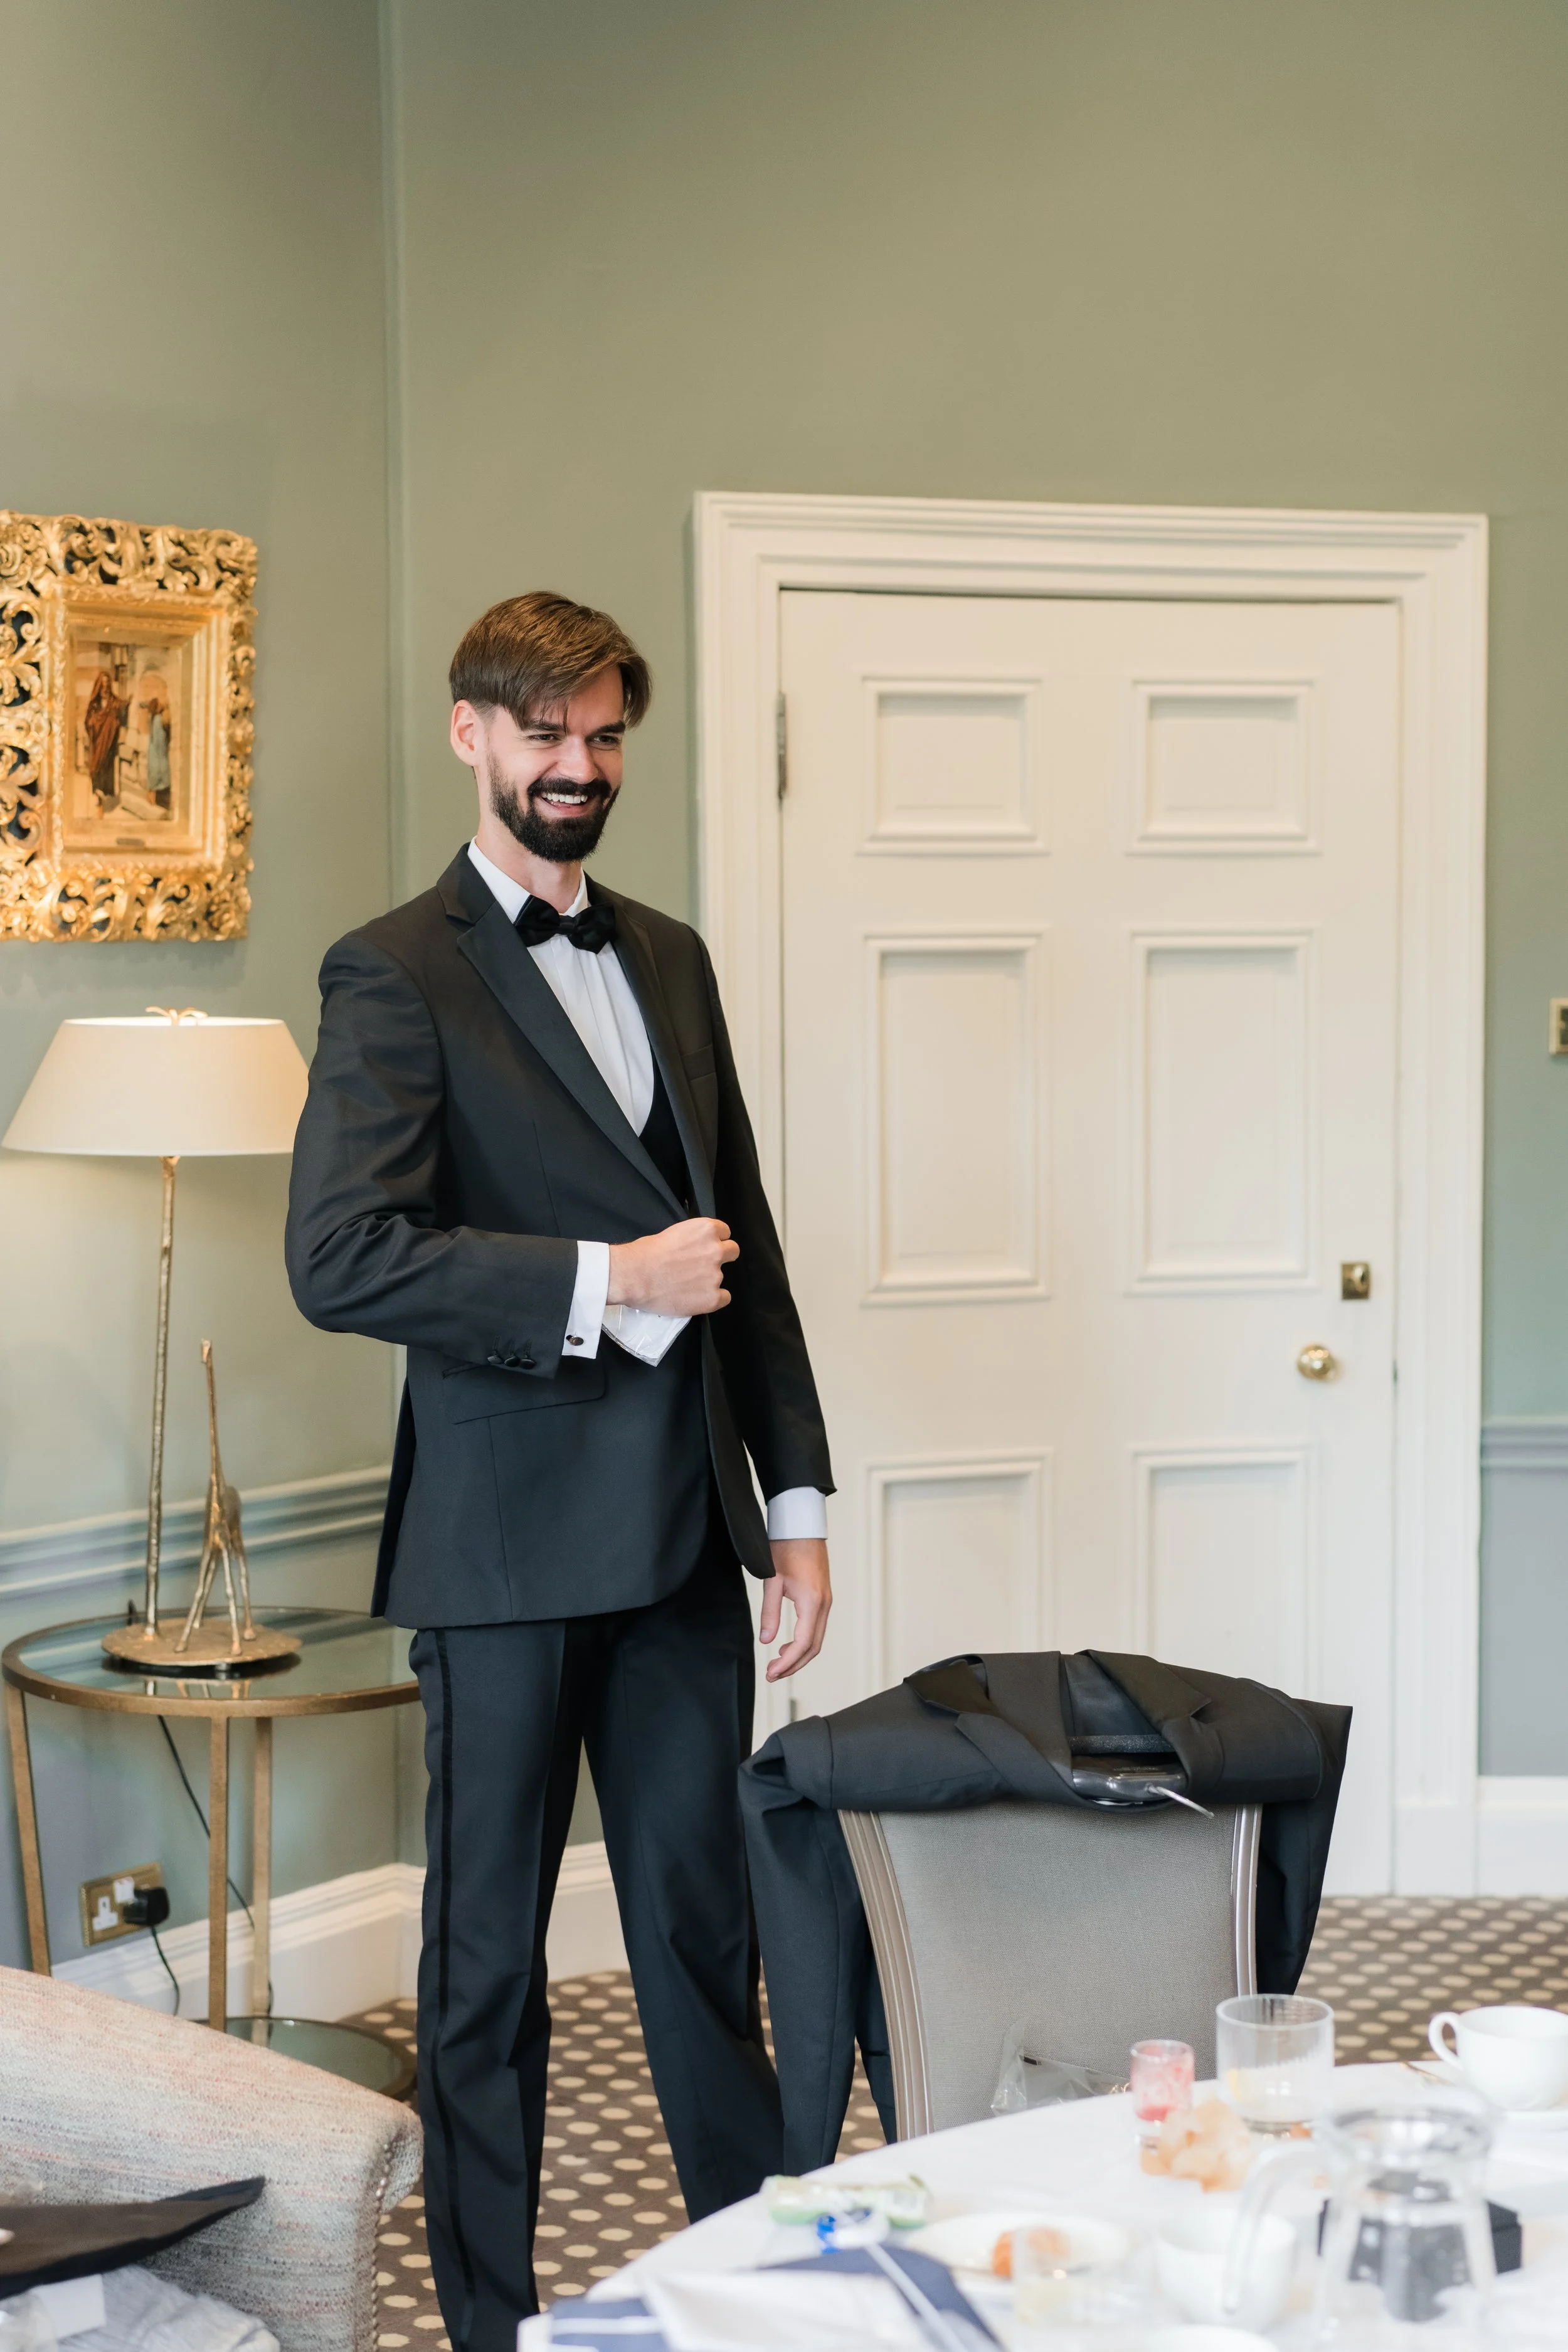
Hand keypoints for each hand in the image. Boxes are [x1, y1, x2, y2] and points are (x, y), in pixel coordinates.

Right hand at [607, 1218, 738, 1316]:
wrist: (634, 1276)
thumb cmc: (645, 1253)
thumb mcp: (672, 1234)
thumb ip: (691, 1240)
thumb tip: (693, 1249)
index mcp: (706, 1230)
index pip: (725, 1233)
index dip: (715, 1241)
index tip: (704, 1247)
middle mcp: (716, 1251)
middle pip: (733, 1251)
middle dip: (721, 1257)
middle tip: (703, 1266)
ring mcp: (715, 1276)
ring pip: (723, 1277)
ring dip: (709, 1280)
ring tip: (688, 1285)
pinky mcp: (712, 1298)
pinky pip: (724, 1298)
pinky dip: (712, 1299)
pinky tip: (696, 1298)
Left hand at [759, 1539, 831, 1681]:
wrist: (801, 1526)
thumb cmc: (786, 1547)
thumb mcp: (772, 1581)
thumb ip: (769, 1613)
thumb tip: (766, 1640)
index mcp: (812, 1602)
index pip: (802, 1644)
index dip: (787, 1663)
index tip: (771, 1673)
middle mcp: (824, 1604)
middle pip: (813, 1647)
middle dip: (793, 1665)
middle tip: (772, 1675)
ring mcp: (826, 1601)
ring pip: (816, 1639)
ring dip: (799, 1655)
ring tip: (777, 1663)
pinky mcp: (823, 1597)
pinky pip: (817, 1627)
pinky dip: (804, 1642)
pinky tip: (787, 1644)